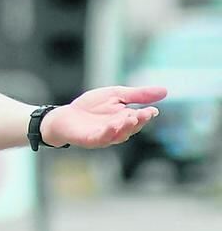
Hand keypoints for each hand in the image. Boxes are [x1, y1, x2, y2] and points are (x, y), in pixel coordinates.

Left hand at [41, 85, 167, 148]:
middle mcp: (118, 130)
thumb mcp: (116, 95)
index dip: (146, 116)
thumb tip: (165, 91)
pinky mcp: (90, 140)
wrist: (65, 116)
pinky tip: (112, 125)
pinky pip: (101, 138)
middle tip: (144, 113)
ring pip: (119, 135)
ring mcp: (104, 136)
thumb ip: (138, 94)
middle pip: (131, 127)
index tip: (152, 110)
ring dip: (125, 127)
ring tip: (131, 118)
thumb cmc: (91, 106)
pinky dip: (108, 133)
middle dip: (138, 121)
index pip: (139, 118)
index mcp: (125, 119)